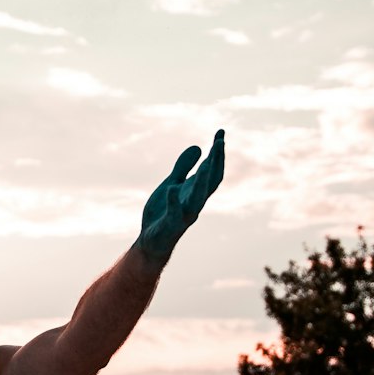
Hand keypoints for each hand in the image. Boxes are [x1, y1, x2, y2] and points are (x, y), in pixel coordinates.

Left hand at [136, 130, 224, 263]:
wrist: (152, 241)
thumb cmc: (163, 212)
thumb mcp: (172, 184)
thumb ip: (184, 168)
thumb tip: (198, 147)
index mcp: (195, 192)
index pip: (213, 171)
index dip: (218, 153)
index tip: (220, 133)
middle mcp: (195, 202)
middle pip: (211, 181)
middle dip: (216, 161)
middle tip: (220, 141)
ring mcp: (184, 214)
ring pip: (198, 197)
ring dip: (203, 180)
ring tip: (207, 161)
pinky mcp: (169, 224)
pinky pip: (174, 213)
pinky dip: (174, 202)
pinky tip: (171, 189)